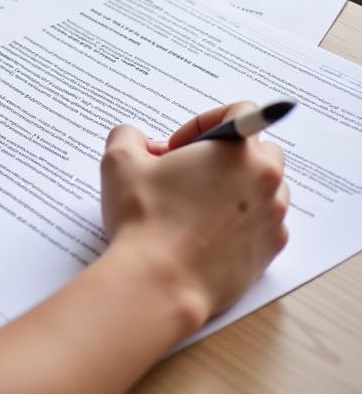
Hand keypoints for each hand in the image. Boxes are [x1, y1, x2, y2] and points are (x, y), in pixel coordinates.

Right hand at [99, 102, 289, 324]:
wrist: (160, 281)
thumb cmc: (143, 218)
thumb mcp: (120, 161)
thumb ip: (129, 135)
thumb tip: (141, 142)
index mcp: (238, 152)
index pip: (242, 112)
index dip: (206, 121)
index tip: (181, 145)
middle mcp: (266, 183)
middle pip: (260, 150)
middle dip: (226, 155)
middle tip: (188, 172)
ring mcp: (272, 220)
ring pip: (265, 188)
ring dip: (237, 187)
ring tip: (197, 203)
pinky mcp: (269, 252)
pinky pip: (264, 224)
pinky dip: (242, 221)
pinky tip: (207, 231)